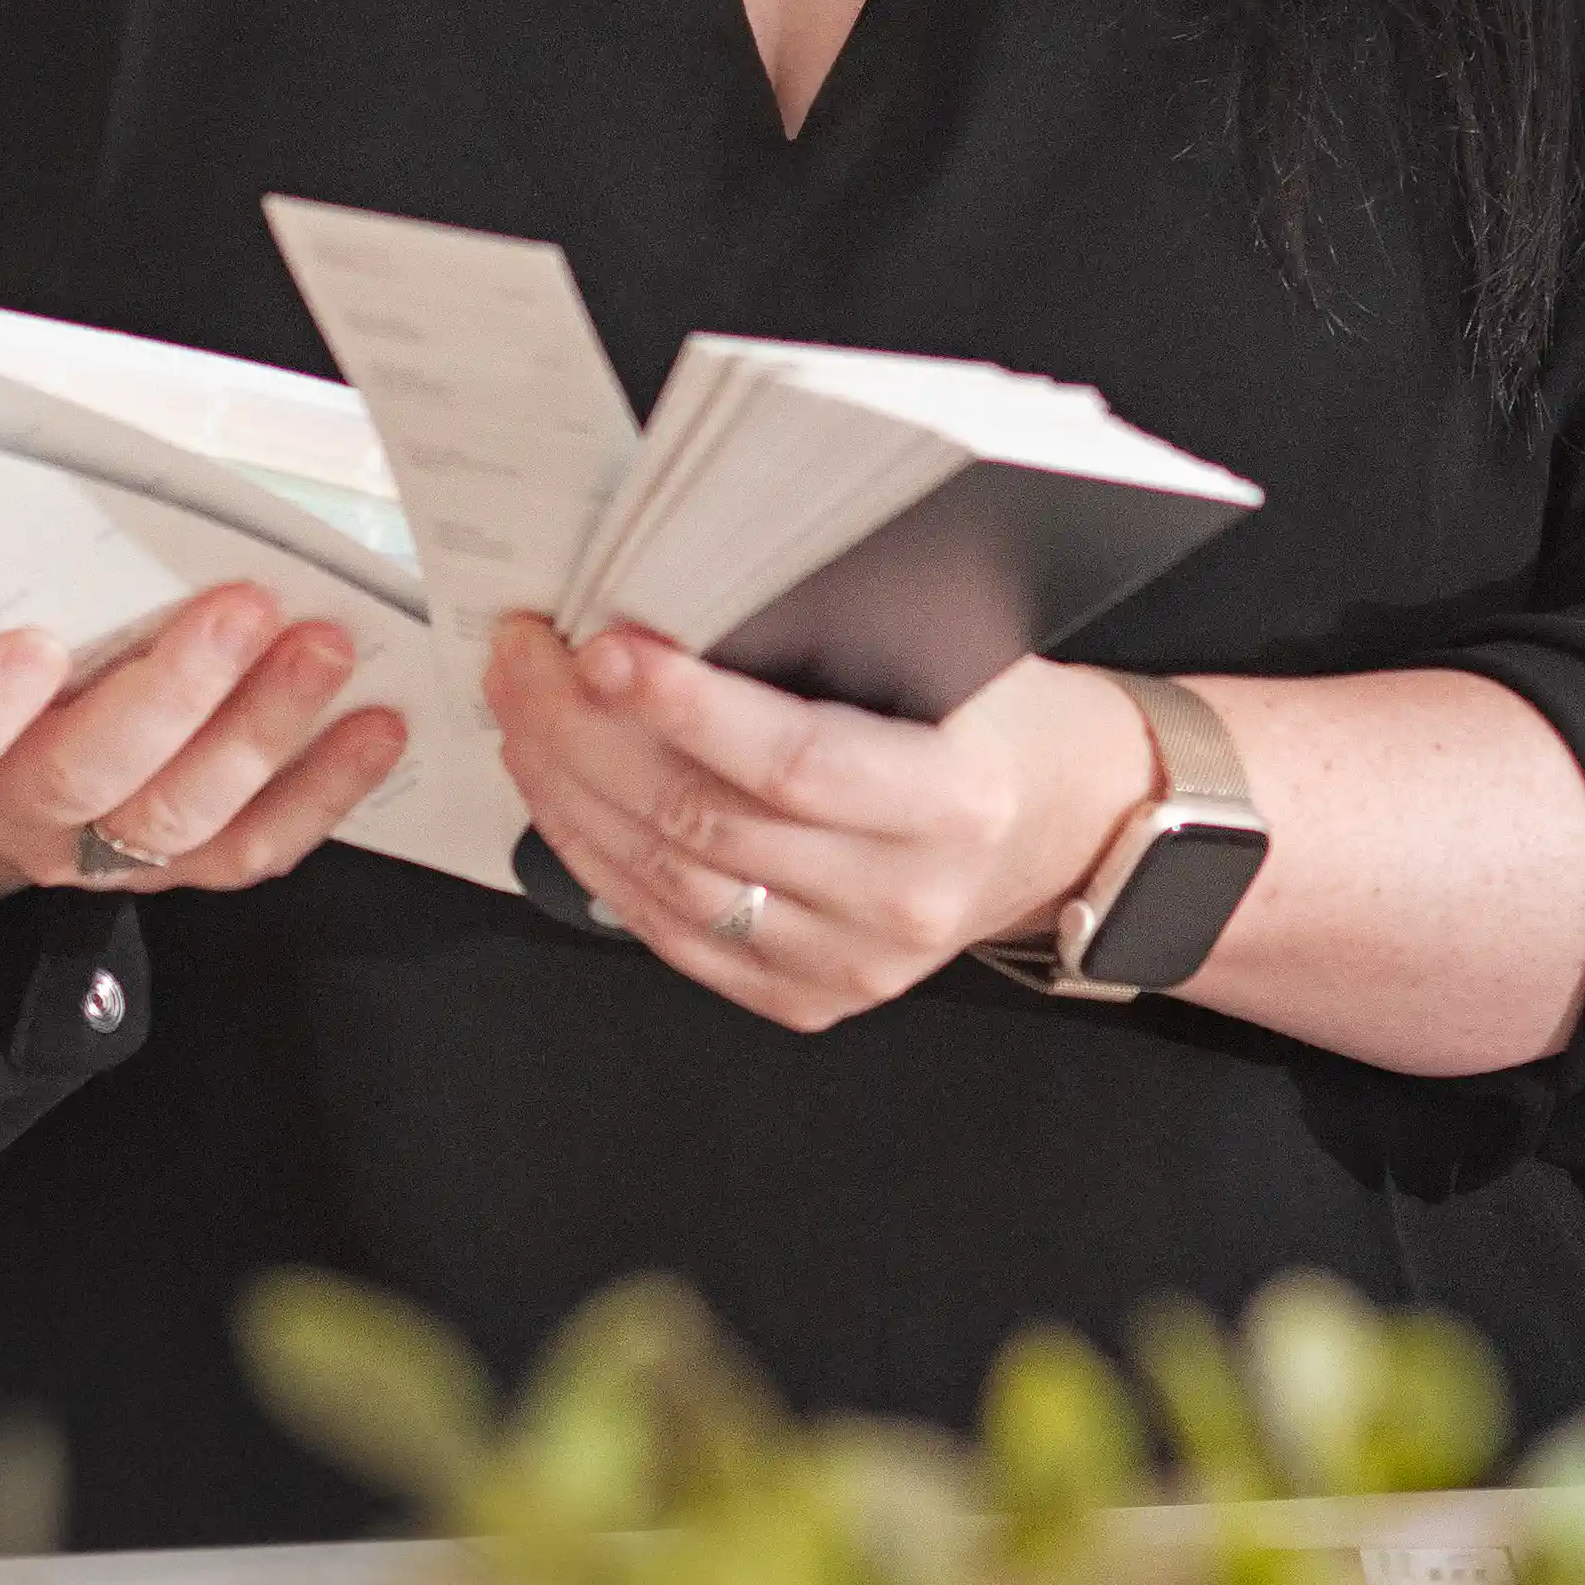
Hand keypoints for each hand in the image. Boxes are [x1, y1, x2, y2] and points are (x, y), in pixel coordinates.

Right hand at [0, 580, 409, 925]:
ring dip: (262, 730)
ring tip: (326, 648)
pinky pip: (244, 849)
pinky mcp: (162, 870)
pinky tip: (376, 728)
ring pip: (173, 816)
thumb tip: (72, 459)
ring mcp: (82, 854)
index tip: (33, 644)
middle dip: (173, 692)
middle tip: (244, 607)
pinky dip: (320, 791)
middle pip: (76, 776)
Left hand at [482, 618, 1151, 1033]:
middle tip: (526, 659)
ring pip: (668, 879)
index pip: (795, 761)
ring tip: (524, 712)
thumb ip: (839, 638)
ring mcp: (852, 962)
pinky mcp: (808, 995)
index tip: (600, 649)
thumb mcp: (957, 656)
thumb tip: (682, 588)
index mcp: (952, 802)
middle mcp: (901, 896)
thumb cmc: (999, 722)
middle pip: (705, 820)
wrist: (1061, 825)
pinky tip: (561, 794)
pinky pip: (672, 934)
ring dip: (572, 791)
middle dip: (588, 733)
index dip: (686, 709)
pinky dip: (599, 859)